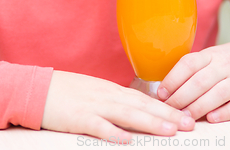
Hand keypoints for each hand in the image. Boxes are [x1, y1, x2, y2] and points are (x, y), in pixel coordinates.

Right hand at [41, 71, 194, 141]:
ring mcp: (94, 106)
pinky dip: (113, 133)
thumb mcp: (94, 93)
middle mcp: (107, 95)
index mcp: (112, 90)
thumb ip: (114, 101)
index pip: (144, 99)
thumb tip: (134, 111)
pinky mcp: (79, 118)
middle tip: (189, 124)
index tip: (185, 115)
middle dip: (167, 115)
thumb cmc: (67, 92)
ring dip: (150, 122)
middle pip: (142, 106)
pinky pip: (98, 126)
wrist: (39, 88)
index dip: (166, 108)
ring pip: (127, 114)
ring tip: (170, 131)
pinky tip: (127, 140)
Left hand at [157, 38, 229, 122]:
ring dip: (198, 107)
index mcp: (211, 54)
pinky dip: (224, 113)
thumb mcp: (212, 56)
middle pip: (200, 81)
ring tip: (184, 116)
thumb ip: (193, 69)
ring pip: (217, 94)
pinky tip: (211, 118)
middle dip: (181, 97)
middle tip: (169, 109)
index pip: (188, 64)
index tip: (161, 93)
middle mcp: (225, 65)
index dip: (172, 79)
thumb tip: (167, 87)